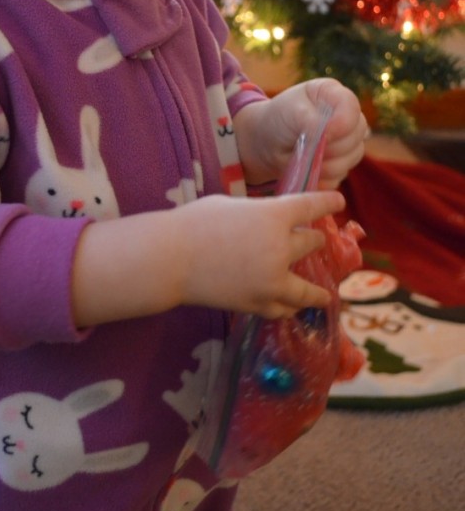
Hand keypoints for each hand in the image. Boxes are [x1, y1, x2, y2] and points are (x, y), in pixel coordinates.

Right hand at [176, 189, 345, 318]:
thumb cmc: (194, 223)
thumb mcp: (230, 205)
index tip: (338, 202)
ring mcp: (272, 280)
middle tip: (315, 242)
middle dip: (314, 240)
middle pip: (313, 243)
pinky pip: (285, 308)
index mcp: (274, 216)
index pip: (312, 206)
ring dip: (316, 288)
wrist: (171, 259)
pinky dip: (289, 306)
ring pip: (308, 289)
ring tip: (324, 294)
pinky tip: (292, 307)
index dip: (329, 202)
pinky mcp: (259, 304)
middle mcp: (281, 248)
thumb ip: (258, 213)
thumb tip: (269, 224)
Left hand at [234, 78, 367, 187]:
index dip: (342, 123)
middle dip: (329, 145)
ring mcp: (348, 142)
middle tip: (305, 143)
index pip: (352, 108)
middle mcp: (347, 117)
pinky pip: (340, 176)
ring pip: (351, 159)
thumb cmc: (279, 119)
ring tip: (303, 155)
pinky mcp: (342, 164)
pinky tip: (306, 167)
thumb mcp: (291, 111)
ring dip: (324, 162)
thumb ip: (312, 119)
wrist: (266, 142)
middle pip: (356, 137)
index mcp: (335, 95)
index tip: (324, 133)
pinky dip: (321, 176)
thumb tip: (331, 133)